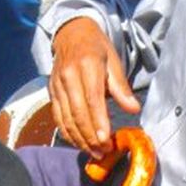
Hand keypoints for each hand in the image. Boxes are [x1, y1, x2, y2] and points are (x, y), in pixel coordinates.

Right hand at [48, 17, 140, 159]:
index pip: (92, 98)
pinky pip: (58, 117)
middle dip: (90, 136)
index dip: (98, 121)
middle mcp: (68, 75)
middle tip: (104, 152)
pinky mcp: (51, 91)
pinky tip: (79, 142)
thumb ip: (121, 87)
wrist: (71, 33)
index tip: (106, 140)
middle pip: (78, 112)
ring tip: (94, 152)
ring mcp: (57, 84)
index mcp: (87, 65)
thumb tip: (134, 109)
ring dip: (79, 139)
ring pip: (66, 118)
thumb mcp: (113, 61)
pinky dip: (67, 133)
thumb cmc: (96, 48)